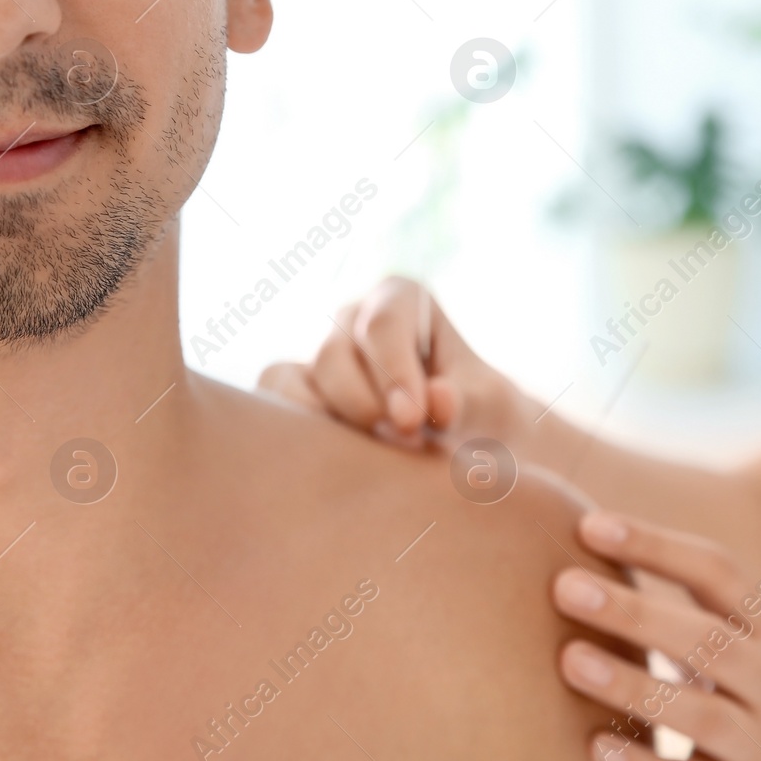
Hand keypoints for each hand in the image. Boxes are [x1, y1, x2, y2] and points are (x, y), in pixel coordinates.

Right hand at [257, 276, 527, 449]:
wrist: (469, 446)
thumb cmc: (481, 413)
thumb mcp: (488, 404)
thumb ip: (466, 400)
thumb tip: (437, 400)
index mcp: (401, 300)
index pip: (384, 321)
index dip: (393, 371)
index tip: (413, 420)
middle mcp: (352, 319)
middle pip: (334, 352)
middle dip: (363, 404)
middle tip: (400, 446)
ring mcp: (318, 356)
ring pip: (291, 378)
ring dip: (324, 422)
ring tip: (364, 457)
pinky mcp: (294, 393)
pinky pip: (272, 402)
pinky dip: (292, 430)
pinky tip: (329, 460)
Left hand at [553, 512, 760, 760]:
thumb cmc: (757, 697)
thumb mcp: (744, 644)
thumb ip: (682, 609)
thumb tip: (583, 546)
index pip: (719, 574)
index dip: (656, 545)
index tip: (589, 524)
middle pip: (708, 640)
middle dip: (636, 611)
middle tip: (564, 586)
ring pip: (702, 714)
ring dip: (633, 686)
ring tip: (571, 660)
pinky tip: (597, 750)